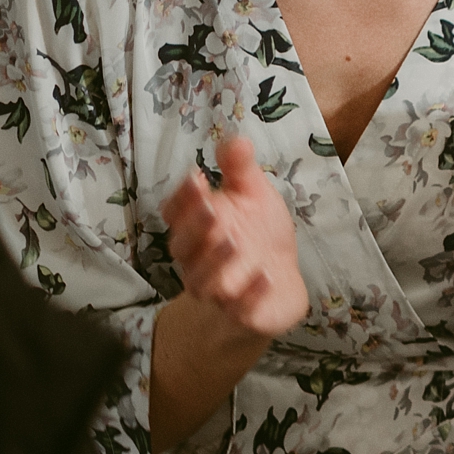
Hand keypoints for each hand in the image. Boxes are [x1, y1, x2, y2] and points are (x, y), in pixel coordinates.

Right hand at [159, 137, 306, 338]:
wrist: (278, 286)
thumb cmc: (258, 235)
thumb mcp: (252, 197)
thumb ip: (240, 171)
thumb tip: (235, 139)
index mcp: (196, 228)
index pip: (175, 214)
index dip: (183, 198)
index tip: (196, 178)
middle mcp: (198, 260)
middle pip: (184, 247)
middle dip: (196, 228)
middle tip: (212, 210)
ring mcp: (218, 289)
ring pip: (205, 280)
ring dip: (217, 261)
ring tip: (234, 241)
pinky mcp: (242, 313)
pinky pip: (240, 307)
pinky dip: (251, 293)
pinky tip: (266, 276)